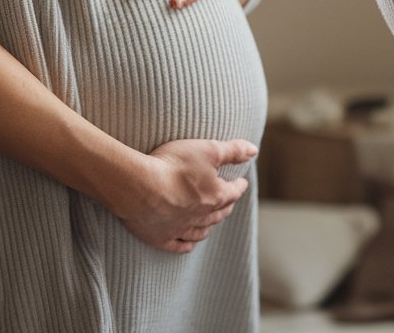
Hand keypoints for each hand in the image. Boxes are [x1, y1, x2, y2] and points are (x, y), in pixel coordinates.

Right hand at [115, 138, 256, 252]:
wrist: (139, 186)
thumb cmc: (174, 165)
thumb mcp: (207, 149)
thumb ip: (232, 150)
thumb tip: (254, 150)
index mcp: (215, 197)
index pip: (233, 192)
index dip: (239, 185)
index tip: (242, 182)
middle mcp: (201, 216)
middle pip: (219, 213)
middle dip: (226, 206)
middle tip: (229, 201)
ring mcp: (180, 229)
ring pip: (201, 231)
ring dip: (210, 225)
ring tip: (213, 221)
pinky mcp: (160, 237)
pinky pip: (178, 245)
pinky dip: (186, 244)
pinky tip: (189, 245)